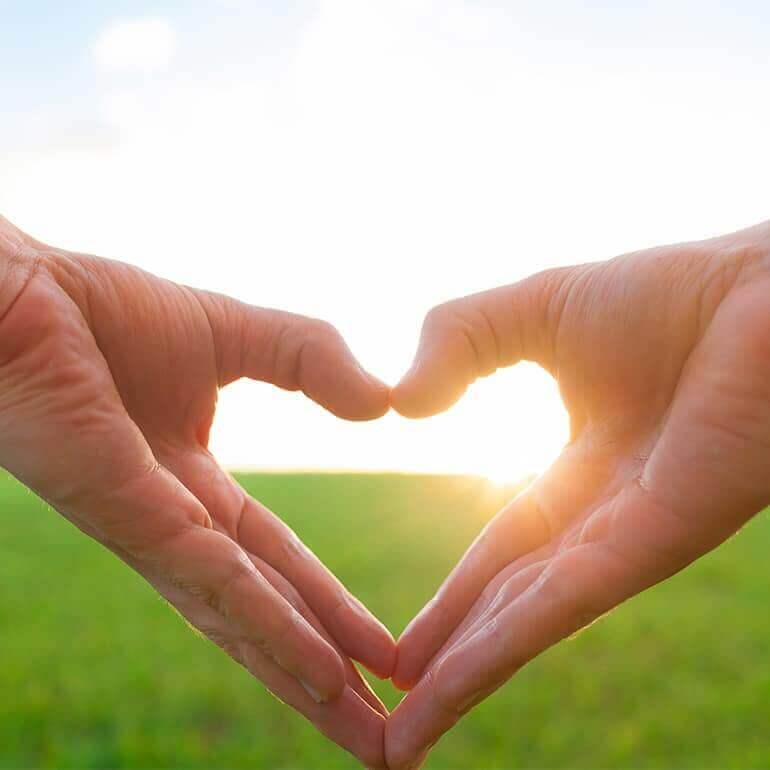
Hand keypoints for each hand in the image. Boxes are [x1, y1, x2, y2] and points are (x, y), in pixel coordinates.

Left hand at [0, 216, 393, 767]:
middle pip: (263, 614)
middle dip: (324, 675)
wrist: (19, 287)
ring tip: (365, 730)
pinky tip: (318, 673)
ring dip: (305, 676)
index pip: (274, 562)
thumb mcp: (239, 334)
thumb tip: (383, 403)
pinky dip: (270, 631)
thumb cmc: (105, 309)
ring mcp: (151, 530)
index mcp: (190, 488)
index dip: (328, 607)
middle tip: (382, 731)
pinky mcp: (131, 518)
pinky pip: (214, 585)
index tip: (380, 650)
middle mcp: (172, 527)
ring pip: (241, 620)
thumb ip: (312, 357)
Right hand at [385, 221, 769, 767]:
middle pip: (508, 609)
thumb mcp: (528, 309)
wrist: (759, 287)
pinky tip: (443, 690)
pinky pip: (557, 606)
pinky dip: (495, 652)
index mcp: (580, 473)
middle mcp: (603, 523)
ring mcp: (628, 540)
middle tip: (389, 720)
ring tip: (400, 739)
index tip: (400, 650)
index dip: (451, 605)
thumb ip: (457, 338)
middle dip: (448, 665)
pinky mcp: (654, 541)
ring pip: (527, 626)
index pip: (500, 556)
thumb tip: (399, 404)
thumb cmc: (666, 292)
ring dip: (462, 683)